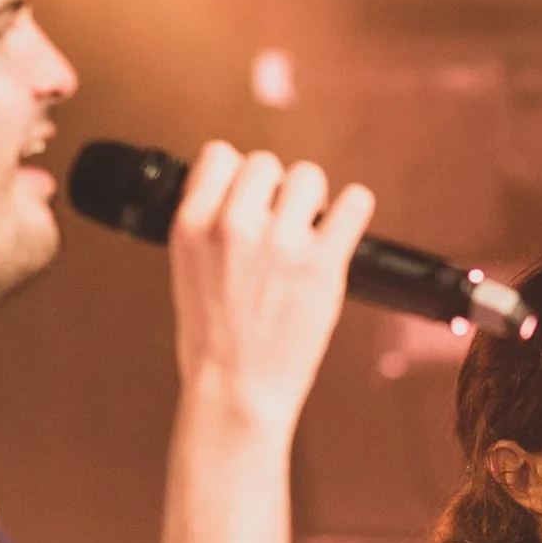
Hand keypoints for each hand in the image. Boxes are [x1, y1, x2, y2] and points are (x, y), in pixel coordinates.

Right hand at [164, 142, 375, 431]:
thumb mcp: (187, 267)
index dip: (237, 173)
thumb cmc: (213, 336)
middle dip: (275, 189)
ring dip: (311, 198)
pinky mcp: (322, 264)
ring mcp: (280, 243)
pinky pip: (353, 204)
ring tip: (309, 229)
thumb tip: (243, 190)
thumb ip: (209, 224)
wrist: (237, 388)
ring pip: (308, 176)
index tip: (248, 196)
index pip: (220, 155)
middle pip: (266, 163)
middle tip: (280, 222)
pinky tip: (346, 222)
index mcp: (192, 224)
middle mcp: (234, 225)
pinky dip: (354, 209)